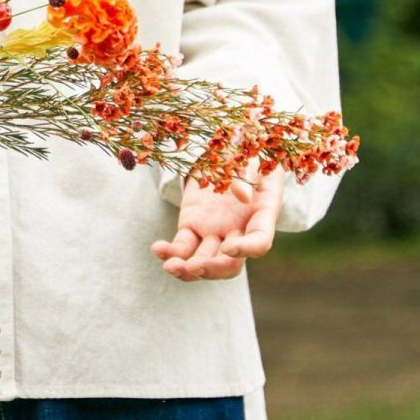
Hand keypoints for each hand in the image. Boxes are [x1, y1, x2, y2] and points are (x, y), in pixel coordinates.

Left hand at [150, 162, 283, 281]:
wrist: (226, 148)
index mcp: (261, 213)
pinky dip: (170, 252)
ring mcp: (215, 231)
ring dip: (188, 270)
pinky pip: (182, 246)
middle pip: (230, 263)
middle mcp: (239, 230)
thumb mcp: (249, 153)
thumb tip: (241, 195)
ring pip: (204, 261)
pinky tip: (157, 249)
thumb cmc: (245, 149)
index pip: (260, 242)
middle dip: (213, 269)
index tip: (228, 247)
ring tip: (171, 266)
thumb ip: (247, 171)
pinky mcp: (192, 225)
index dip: (246, 250)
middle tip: (194, 266)